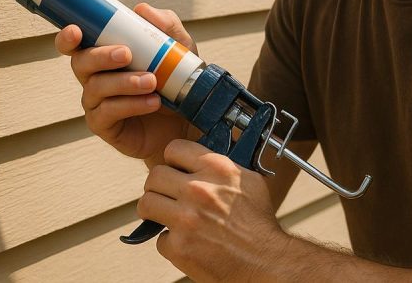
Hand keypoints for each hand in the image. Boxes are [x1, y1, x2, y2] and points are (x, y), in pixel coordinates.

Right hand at [55, 3, 196, 165]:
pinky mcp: (104, 125)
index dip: (68, 37)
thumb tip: (141, 9)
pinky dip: (130, 104)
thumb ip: (165, 26)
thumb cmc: (176, 81)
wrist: (189, 120)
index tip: (76, 31)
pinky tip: (153, 102)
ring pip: (96, 87)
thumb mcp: (179, 49)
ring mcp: (96, 102)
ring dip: (124, 82)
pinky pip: (107, 112)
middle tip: (127, 54)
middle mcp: (94, 76)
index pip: (75, 44)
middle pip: (81, 62)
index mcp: (104, 54)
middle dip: (101, 56)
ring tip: (152, 82)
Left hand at [139, 139, 291, 281]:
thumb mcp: (248, 181)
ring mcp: (185, 219)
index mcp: (216, 169)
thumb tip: (200, 159)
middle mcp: (198, 190)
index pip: (174, 149)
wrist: (265, 263)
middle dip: (158, 186)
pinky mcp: (179, 246)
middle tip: (166, 195)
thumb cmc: (259, 225)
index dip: (172, 160)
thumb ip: (221, 166)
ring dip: (154, 210)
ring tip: (165, 215)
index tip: (174, 169)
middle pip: (154, 176)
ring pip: (146, 203)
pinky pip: (159, 238)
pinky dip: (171, 242)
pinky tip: (186, 241)